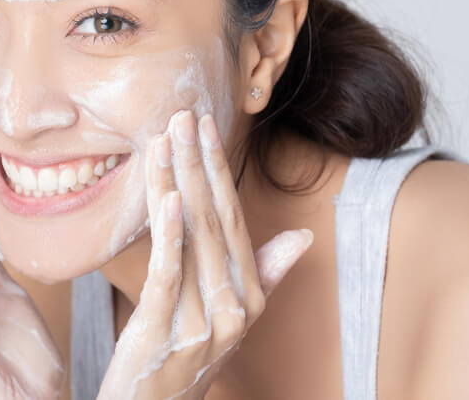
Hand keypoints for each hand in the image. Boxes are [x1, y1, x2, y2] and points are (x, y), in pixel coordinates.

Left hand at [97, 110, 313, 399]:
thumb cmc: (188, 354)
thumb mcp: (231, 314)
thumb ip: (264, 272)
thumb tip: (302, 238)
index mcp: (248, 293)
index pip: (234, 218)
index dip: (217, 170)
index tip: (205, 125)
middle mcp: (234, 304)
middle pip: (213, 219)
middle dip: (197, 163)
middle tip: (183, 114)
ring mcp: (203, 318)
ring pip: (192, 237)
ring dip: (178, 182)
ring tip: (167, 138)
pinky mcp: (166, 329)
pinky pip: (170, 273)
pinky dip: (170, 234)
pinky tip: (167, 198)